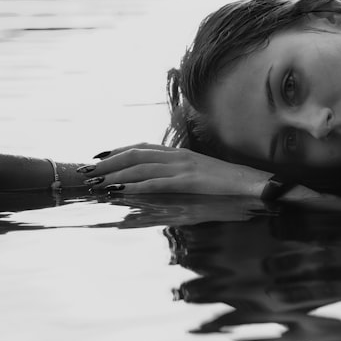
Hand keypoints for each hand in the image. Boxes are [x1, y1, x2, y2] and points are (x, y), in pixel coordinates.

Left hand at [82, 143, 275, 196]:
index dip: (117, 151)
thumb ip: (178, 178)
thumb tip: (155, 186)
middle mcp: (179, 156)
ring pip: (141, 167)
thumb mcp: (199, 178)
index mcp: (180, 153)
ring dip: (115, 175)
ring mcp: (184, 167)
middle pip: (135, 154)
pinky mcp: (190, 182)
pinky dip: (136, 187)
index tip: (97, 157)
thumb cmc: (229, 185)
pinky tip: (121, 192)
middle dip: (108, 162)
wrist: (255, 184)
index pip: (142, 147)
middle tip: (85, 171)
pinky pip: (157, 184)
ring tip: (95, 183)